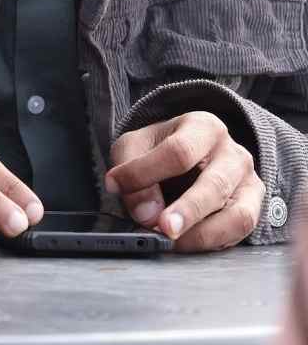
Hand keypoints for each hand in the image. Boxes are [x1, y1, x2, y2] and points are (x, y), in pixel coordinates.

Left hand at [106, 111, 261, 251]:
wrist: (187, 153)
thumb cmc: (159, 148)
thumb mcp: (134, 147)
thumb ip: (131, 171)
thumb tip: (146, 213)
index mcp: (202, 127)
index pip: (179, 151)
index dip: (146, 172)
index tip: (116, 187)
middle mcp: (233, 154)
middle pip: (216, 185)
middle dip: (187, 211)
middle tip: (162, 229)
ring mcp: (249, 182)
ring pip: (238, 214)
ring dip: (203, 234)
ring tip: (172, 242)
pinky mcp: (253, 208)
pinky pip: (240, 232)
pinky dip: (213, 243)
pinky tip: (187, 243)